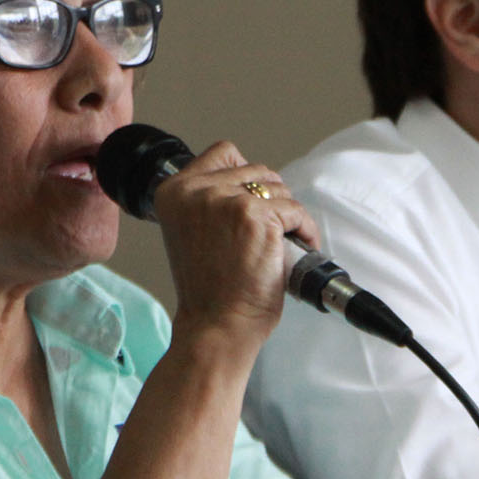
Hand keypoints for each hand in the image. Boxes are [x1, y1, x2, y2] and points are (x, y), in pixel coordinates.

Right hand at [152, 141, 320, 344]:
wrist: (216, 326)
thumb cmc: (209, 291)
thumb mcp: (192, 233)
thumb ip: (209, 202)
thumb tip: (251, 183)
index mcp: (174, 192)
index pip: (223, 152)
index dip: (245, 176)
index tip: (253, 202)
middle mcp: (196, 190)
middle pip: (256, 169)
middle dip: (271, 199)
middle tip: (270, 231)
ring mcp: (226, 201)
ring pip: (278, 189)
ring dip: (288, 215)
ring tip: (280, 244)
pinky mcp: (256, 216)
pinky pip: (296, 211)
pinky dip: (304, 229)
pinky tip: (298, 247)